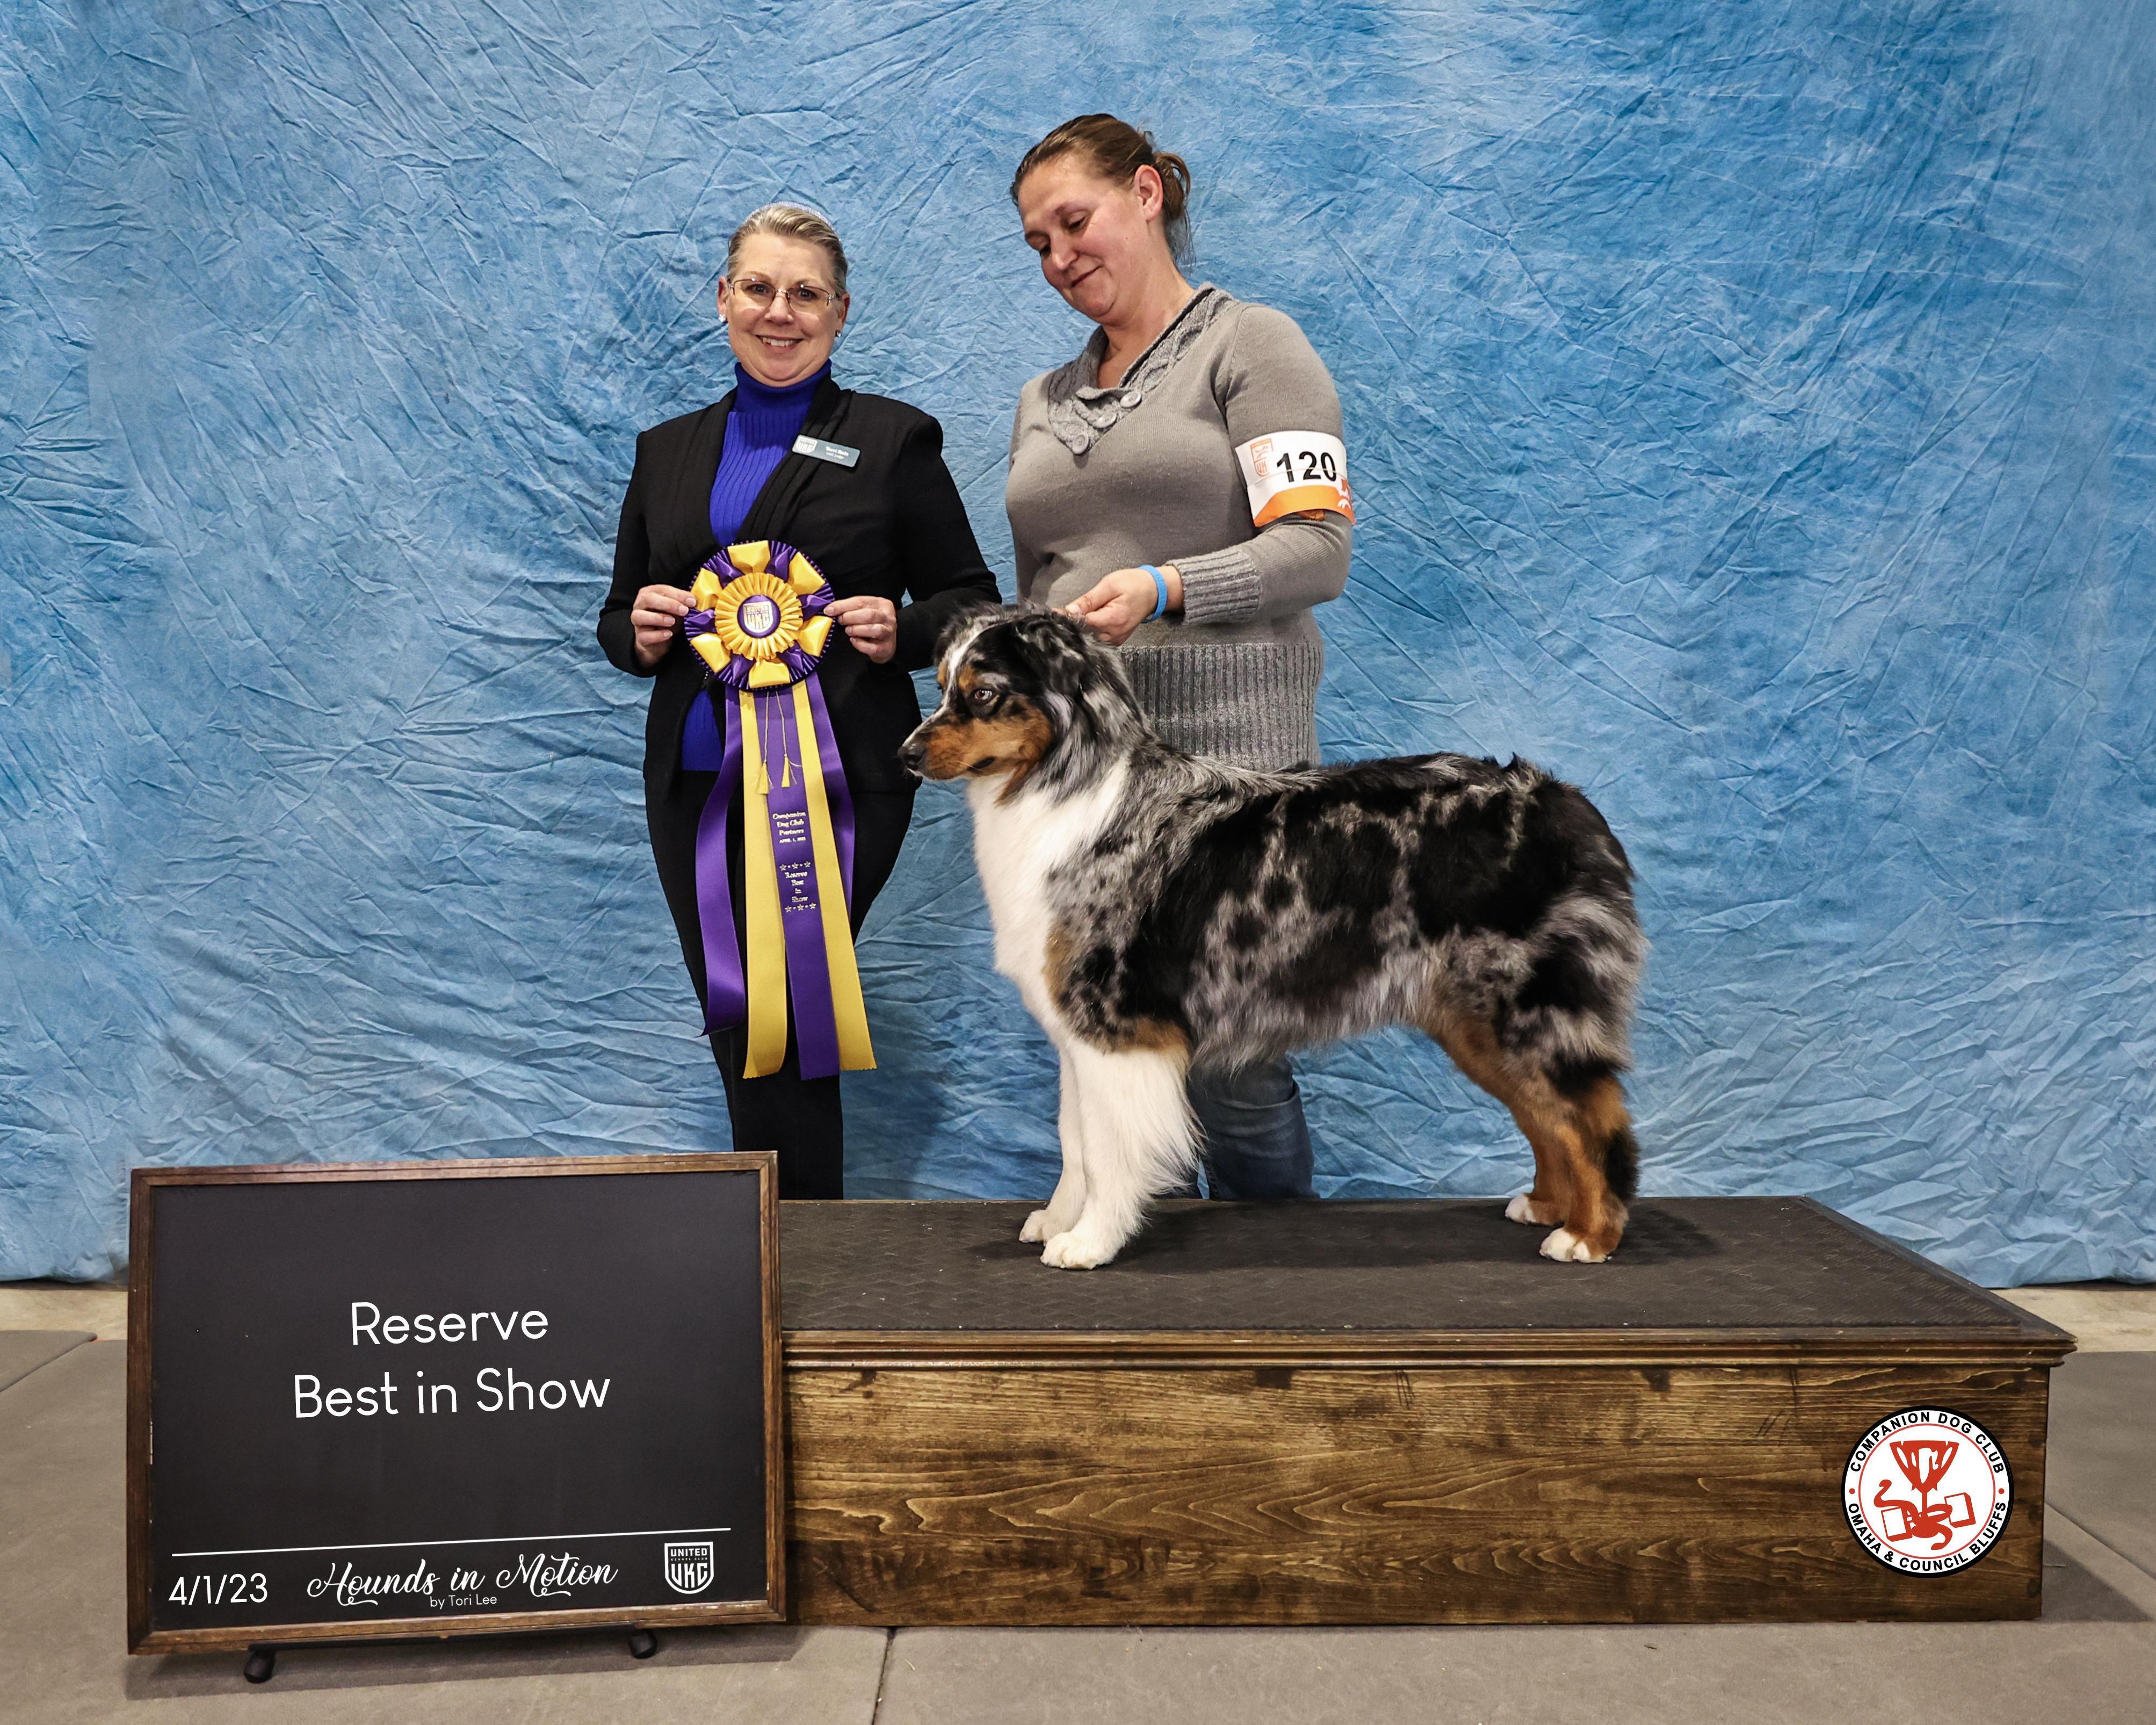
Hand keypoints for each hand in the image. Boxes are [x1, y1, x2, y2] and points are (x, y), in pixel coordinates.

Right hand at [631, 584, 693, 668]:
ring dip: (658, 618)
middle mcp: (640, 605)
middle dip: (668, 604)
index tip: (692, 601)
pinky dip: (657, 635)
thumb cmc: (668, 620)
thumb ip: (683, 604)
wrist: (659, 641)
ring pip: (640, 616)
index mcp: (650, 593)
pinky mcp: (639, 636)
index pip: (662, 590)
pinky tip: (668, 634)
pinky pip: (644, 635)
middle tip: (684, 610)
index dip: (678, 594)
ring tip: (672, 621)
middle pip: (649, 599)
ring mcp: (637, 621)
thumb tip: (695, 602)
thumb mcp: (677, 610)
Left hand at [826, 594, 898, 663]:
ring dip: (856, 630)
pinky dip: (860, 644)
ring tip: (848, 631)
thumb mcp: (863, 610)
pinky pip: (873, 648)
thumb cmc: (871, 623)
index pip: (860, 602)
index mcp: (881, 604)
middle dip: (850, 617)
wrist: (885, 642)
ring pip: (874, 630)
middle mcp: (887, 617)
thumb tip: (830, 610)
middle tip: (840, 621)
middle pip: (869, 615)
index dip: (843, 606)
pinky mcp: (885, 648)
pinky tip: (854, 640)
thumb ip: (849, 608)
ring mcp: (888, 633)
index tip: (829, 610)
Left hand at [1065, 565, 1180, 645]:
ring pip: (1089, 639)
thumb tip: (1070, 610)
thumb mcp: (1109, 585)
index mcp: (1114, 619)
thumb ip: (1089, 600)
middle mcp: (1115, 634)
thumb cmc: (1133, 585)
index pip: (1083, 623)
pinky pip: (1097, 639)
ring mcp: (1116, 639)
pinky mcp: (1116, 640)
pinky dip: (1088, 632)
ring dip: (1079, 629)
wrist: (1153, 591)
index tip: (1054, 613)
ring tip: (1071, 617)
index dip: (1068, 618)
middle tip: (1058, 615)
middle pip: (1085, 634)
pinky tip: (1084, 622)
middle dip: (1072, 625)